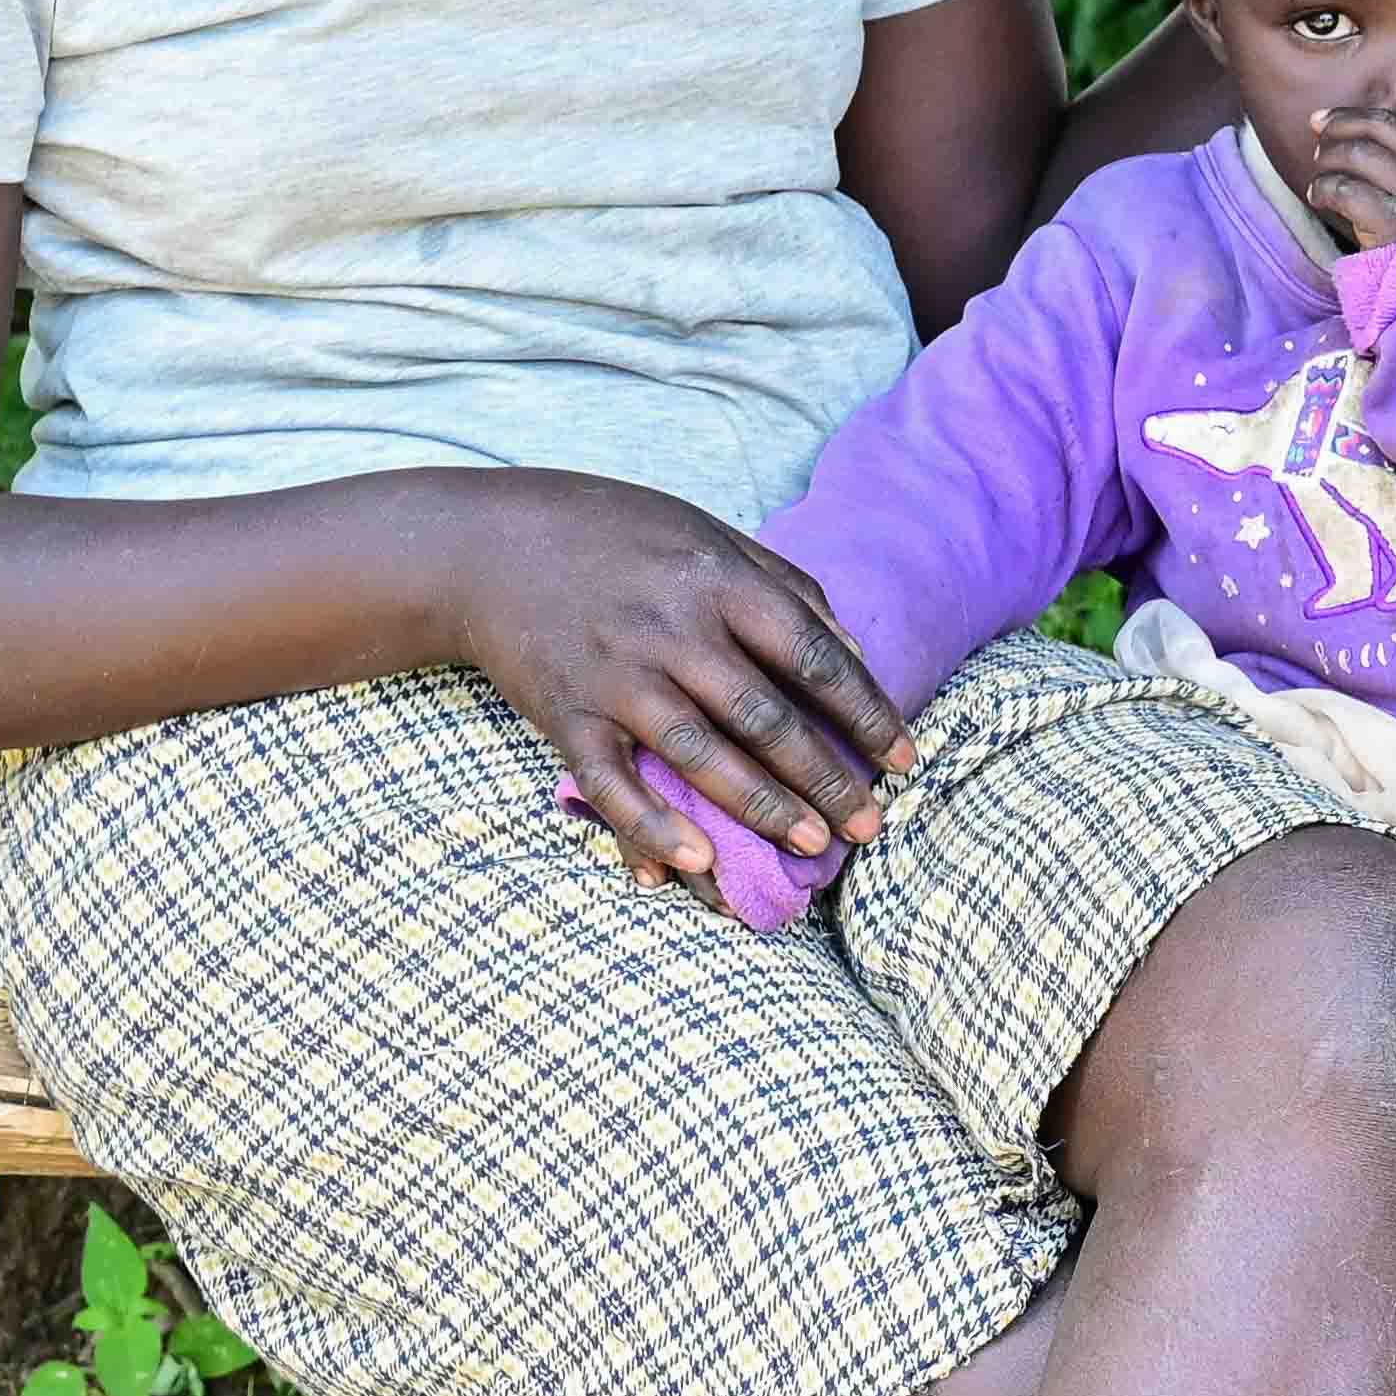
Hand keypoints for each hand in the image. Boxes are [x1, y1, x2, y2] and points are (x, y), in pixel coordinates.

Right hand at [424, 472, 911, 890]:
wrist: (492, 545)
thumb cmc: (619, 537)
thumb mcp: (709, 535)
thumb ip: (784, 588)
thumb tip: (855, 652)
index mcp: (718, 582)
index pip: (812, 656)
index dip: (865, 713)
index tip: (903, 759)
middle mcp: (672, 630)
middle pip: (765, 716)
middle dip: (825, 776)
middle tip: (870, 824)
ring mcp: (616, 677)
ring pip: (700, 754)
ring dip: (761, 806)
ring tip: (812, 845)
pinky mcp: (567, 715)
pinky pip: (613, 783)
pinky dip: (650, 825)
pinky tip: (694, 860)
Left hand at [1297, 99, 1395, 250]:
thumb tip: (1369, 141)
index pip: (1392, 123)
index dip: (1351, 117)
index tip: (1325, 120)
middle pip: (1371, 133)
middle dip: (1335, 133)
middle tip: (1317, 145)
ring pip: (1355, 156)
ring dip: (1327, 163)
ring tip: (1318, 177)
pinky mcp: (1392, 222)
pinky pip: (1344, 190)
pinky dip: (1323, 190)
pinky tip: (1317, 198)